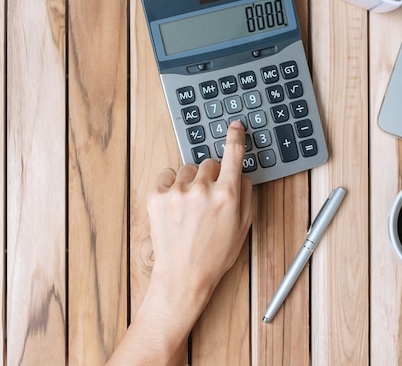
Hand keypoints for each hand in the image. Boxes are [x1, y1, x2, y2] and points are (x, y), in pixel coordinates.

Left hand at [106, 121, 251, 365]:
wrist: (183, 275)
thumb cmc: (214, 254)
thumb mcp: (243, 226)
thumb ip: (245, 194)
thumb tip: (240, 173)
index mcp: (227, 195)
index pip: (233, 155)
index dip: (235, 138)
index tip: (235, 126)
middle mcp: (202, 190)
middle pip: (209, 163)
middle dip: (211, 176)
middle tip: (208, 197)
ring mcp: (177, 192)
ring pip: (187, 169)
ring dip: (190, 181)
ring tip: (189, 206)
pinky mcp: (156, 196)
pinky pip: (167, 175)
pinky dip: (171, 185)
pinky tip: (175, 204)